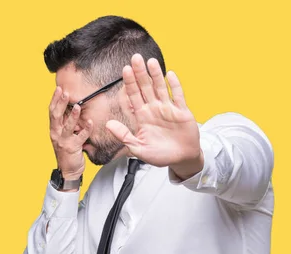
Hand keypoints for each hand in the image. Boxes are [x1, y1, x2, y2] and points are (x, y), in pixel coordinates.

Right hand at [49, 87, 92, 180]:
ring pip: (67, 126)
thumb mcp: (63, 135)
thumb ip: (65, 123)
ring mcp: (63, 141)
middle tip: (65, 92)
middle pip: (56, 116)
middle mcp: (56, 134)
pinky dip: (85, 129)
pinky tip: (90, 122)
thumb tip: (70, 107)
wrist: (68, 170)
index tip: (59, 89)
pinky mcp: (72, 148)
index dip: (54, 100)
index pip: (52, 112)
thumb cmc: (67, 151)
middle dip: (60, 103)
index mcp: (53, 129)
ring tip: (77, 106)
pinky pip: (80, 137)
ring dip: (72, 116)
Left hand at [105, 54, 202, 179]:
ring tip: (150, 61)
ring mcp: (168, 109)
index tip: (125, 71)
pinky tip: (170, 74)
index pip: (133, 97)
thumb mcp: (138, 148)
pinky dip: (175, 86)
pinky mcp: (182, 112)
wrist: (181, 159)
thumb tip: (108, 124)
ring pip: (160, 88)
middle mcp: (153, 110)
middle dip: (140, 74)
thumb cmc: (159, 155)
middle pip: (145, 88)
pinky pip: (178, 96)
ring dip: (156, 75)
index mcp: (142, 117)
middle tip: (135, 58)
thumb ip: (124, 136)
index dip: (129, 84)